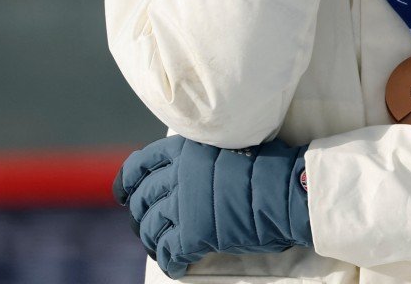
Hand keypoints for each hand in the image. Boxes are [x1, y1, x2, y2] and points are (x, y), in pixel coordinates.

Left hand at [113, 136, 310, 278]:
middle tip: (145, 226)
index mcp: (184, 148)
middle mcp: (177, 174)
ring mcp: (183, 205)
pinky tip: (176, 266)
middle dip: (140, 216)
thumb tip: (191, 170)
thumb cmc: (269, 167)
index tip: (123, 194)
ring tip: (159, 248)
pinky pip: (168, 253)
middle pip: (141, 199)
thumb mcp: (228, 145)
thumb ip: (201, 156)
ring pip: (150, 227)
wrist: (287, 192)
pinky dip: (169, 262)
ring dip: (152, 241)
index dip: (128, 182)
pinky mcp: (191, 235)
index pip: (140, 165)